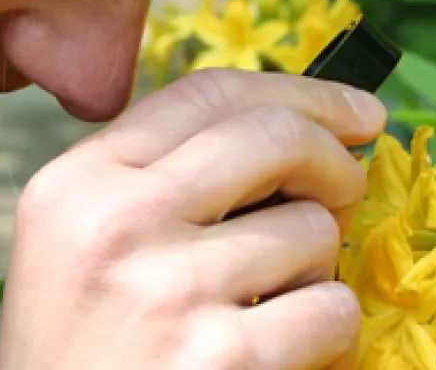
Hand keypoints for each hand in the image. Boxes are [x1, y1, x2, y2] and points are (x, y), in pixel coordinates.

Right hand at [0, 68, 386, 369]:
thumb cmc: (79, 348)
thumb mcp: (80, 242)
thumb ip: (155, 178)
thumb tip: (289, 128)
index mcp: (78, 183)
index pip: (207, 92)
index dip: (301, 92)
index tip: (358, 111)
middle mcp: (115, 221)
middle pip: (273, 136)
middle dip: (335, 161)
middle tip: (347, 193)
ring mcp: (168, 289)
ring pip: (312, 230)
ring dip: (316, 268)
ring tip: (267, 304)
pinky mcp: (221, 359)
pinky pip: (331, 311)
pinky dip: (326, 332)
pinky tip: (276, 351)